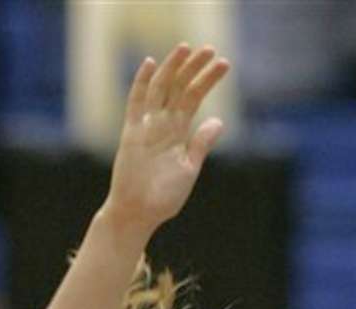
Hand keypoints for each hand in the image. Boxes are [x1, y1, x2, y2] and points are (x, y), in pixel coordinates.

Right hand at [103, 43, 229, 240]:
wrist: (139, 213)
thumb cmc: (163, 197)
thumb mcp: (188, 168)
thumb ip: (200, 144)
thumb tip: (219, 121)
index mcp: (178, 132)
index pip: (194, 98)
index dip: (208, 80)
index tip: (224, 64)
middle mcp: (162, 125)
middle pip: (180, 88)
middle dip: (195, 68)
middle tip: (212, 49)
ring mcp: (146, 127)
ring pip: (161, 89)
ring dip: (174, 68)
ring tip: (187, 48)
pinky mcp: (131, 134)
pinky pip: (136, 104)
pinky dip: (142, 83)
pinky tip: (151, 63)